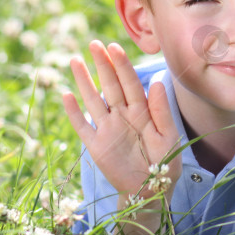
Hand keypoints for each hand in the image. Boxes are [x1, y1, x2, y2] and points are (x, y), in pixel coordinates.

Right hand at [63, 41, 180, 200]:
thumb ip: (161, 112)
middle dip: (102, 65)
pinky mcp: (96, 145)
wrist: (150, 191)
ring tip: (75, 61)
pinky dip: (74, 112)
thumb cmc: (165, 163)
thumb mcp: (169, 138)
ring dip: (84, 82)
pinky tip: (66, 96)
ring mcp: (108, 129)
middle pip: (110, 86)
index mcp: (142, 112)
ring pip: (93, 100)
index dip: (122, 66)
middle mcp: (123, 116)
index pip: (130, 83)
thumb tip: (156, 83)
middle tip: (93, 44)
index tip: (114, 47)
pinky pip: (83, 126)